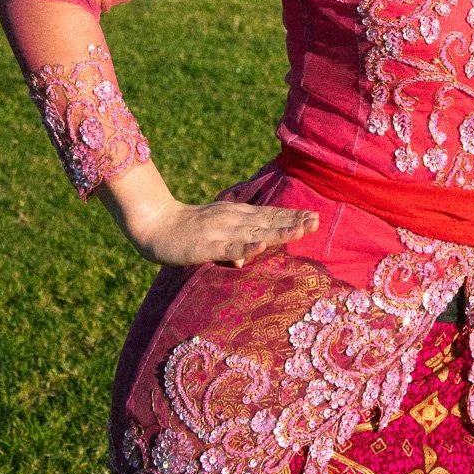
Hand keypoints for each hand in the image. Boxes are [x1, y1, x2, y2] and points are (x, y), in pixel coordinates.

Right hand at [134, 196, 318, 267]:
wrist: (156, 225)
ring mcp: (221, 230)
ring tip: (300, 230)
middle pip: (268, 221)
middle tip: (317, 221)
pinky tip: (261, 246)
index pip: (269, 215)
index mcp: (237, 216)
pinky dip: (246, 247)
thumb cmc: (188, 233)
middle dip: (293, 222)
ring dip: (278, 231)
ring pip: (254, 232)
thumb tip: (247, 259)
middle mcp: (233, 219)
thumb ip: (234, 245)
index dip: (291, 216)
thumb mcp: (216, 237)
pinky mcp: (206, 244)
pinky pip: (229, 247)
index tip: (314, 217)